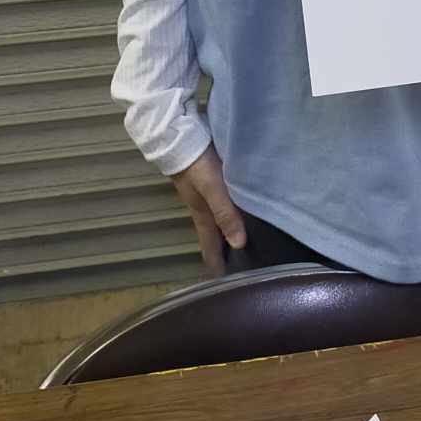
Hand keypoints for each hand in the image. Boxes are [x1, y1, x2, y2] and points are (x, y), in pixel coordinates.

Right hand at [169, 144, 245, 277]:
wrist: (177, 136)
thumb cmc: (196, 165)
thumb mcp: (212, 189)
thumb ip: (225, 213)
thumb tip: (239, 245)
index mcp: (202, 215)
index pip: (209, 247)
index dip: (216, 265)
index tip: (223, 284)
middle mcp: (202, 208)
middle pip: (214, 235)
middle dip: (224, 252)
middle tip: (240, 266)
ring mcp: (204, 194)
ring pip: (218, 219)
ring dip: (227, 232)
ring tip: (243, 241)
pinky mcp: (208, 180)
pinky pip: (221, 203)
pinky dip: (229, 212)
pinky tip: (239, 209)